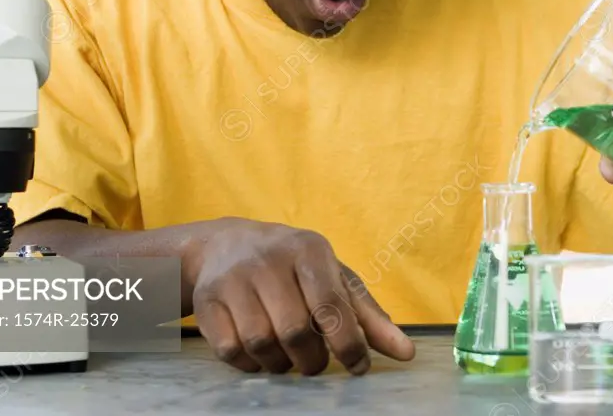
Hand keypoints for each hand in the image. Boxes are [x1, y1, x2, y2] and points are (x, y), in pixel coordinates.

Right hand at [185, 219, 415, 374]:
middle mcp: (269, 259)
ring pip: (261, 343)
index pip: (331, 304)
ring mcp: (233, 278)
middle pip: (295, 331)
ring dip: (281, 365)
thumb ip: (369, 316)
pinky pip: (230, 351)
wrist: (225, 244)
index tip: (358, 367)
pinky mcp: (206, 300)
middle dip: (312, 360)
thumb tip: (406, 354)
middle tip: (316, 364)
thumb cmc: (294, 267)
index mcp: (309, 249)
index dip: (348, 343)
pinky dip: (250, 365)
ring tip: (289, 359)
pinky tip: (260, 356)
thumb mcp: (334, 278)